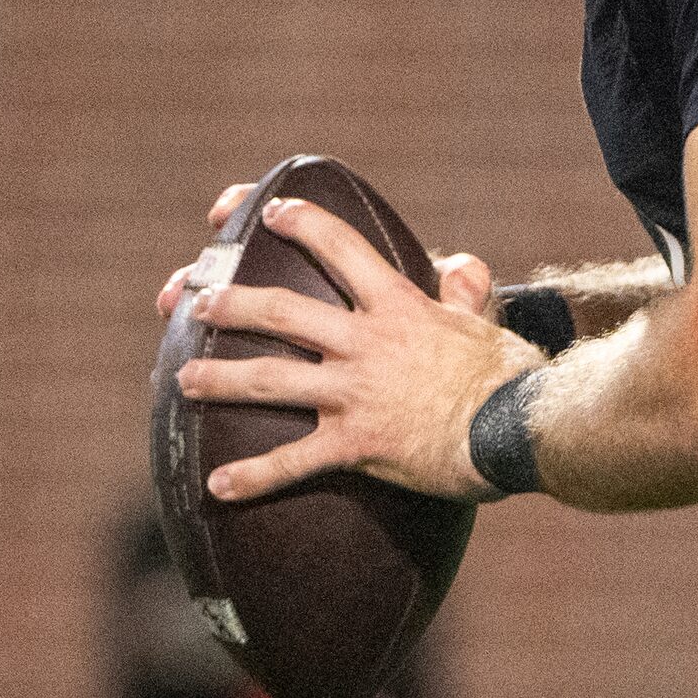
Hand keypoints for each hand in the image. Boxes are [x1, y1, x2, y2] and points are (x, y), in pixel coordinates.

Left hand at [176, 197, 541, 502]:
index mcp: (398, 306)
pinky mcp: (355, 443)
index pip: (342, 249)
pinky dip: (254, 475)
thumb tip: (462, 268)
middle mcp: (366, 343)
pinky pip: (294, 461)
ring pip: (272, 379)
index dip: (302, 223)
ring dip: (222, 379)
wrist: (515, 428)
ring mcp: (355, 392)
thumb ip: (464, 291)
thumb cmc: (508, 376)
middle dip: (232, 301)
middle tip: (194, 298)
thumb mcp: (485, 323)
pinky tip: (218, 486)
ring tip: (182, 380)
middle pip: (284, 310)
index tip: (269, 211)